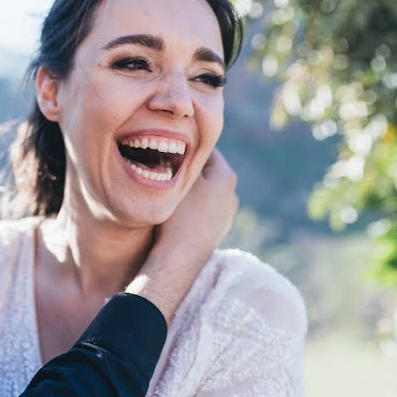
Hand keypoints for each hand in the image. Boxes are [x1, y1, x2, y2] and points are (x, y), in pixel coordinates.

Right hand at [128, 149, 237, 321]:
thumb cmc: (176, 215)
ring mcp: (227, 213)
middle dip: (187, 167)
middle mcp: (232, 193)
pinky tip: (176, 211)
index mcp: (226, 175)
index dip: (182, 144)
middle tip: (163, 165)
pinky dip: (192, 206)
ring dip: (190, 188)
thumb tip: (177, 137)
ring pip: (205, 190)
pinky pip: (204, 208)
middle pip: (205, 169)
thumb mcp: (175, 178)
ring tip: (167, 189)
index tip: (165, 145)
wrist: (179, 258)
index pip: (204, 148)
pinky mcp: (218, 229)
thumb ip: (179, 157)